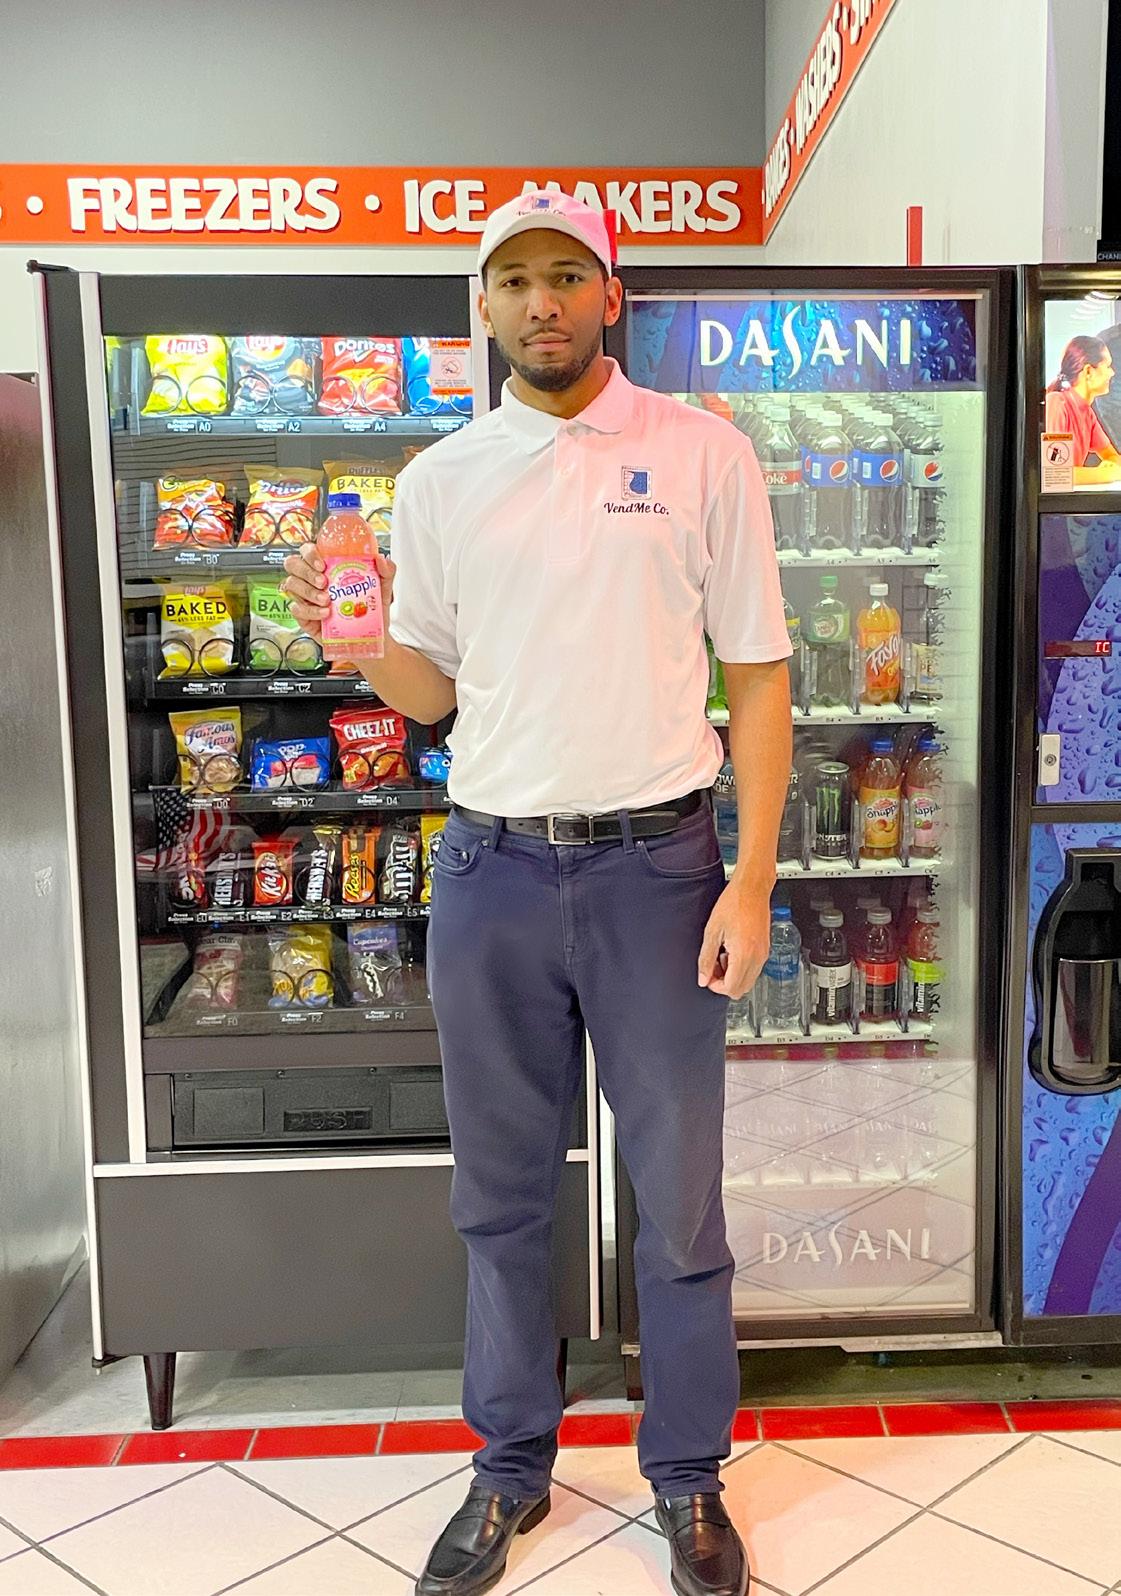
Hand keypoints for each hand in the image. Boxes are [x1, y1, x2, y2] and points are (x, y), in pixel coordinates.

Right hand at [281, 542, 396, 641]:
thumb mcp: (382, 589)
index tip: (323, 564)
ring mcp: (305, 597)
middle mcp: (312, 579)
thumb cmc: (370, 611)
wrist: (369, 637)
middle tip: (323, 582)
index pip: (308, 551)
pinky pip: (296, 609)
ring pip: (291, 585)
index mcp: (327, 567)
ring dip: (308, 591)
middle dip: (306, 571)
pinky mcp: (303, 616)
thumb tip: (381, 559)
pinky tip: (325, 614)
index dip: (310, 554)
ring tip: (326, 600)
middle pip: (293, 564)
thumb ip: (386, 572)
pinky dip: (310, 611)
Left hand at [698, 877, 771, 997]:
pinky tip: (731, 949)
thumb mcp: (712, 932)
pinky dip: (741, 967)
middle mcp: (757, 957)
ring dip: (733, 975)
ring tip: (722, 954)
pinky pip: (753, 969)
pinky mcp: (765, 949)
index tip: (708, 976)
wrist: (752, 889)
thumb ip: (706, 958)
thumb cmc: (734, 903)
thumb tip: (703, 978)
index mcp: (744, 955)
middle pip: (741, 989)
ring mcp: (763, 954)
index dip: (716, 986)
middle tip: (713, 967)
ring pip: (748, 981)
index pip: (731, 988)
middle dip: (725, 983)